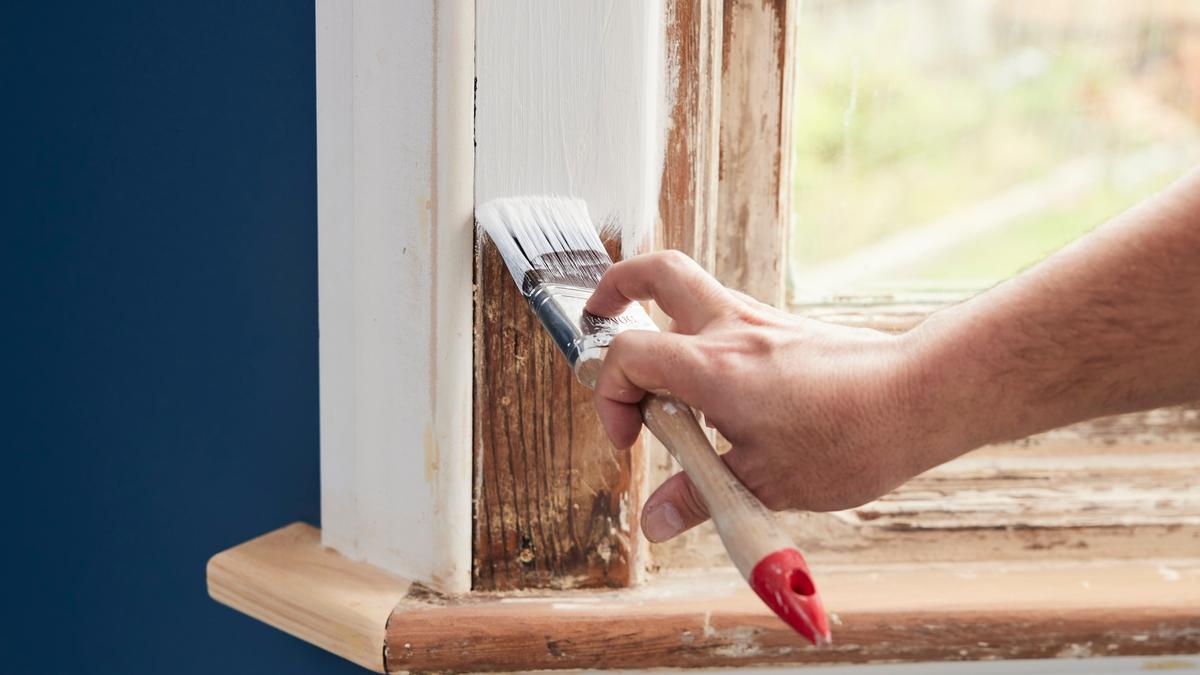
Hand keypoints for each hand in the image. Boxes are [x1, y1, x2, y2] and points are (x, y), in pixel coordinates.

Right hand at [585, 251, 963, 542]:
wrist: (922, 397)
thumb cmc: (852, 436)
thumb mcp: (766, 483)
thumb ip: (700, 498)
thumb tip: (657, 520)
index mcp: (712, 366)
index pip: (627, 354)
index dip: (610, 397)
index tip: (631, 439)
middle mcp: (731, 330)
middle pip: (656, 272)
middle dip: (616, 289)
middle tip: (599, 320)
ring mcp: (761, 323)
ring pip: (693, 291)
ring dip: (661, 319)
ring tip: (659, 375)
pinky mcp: (786, 330)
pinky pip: (728, 318)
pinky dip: (703, 342)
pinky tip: (718, 393)